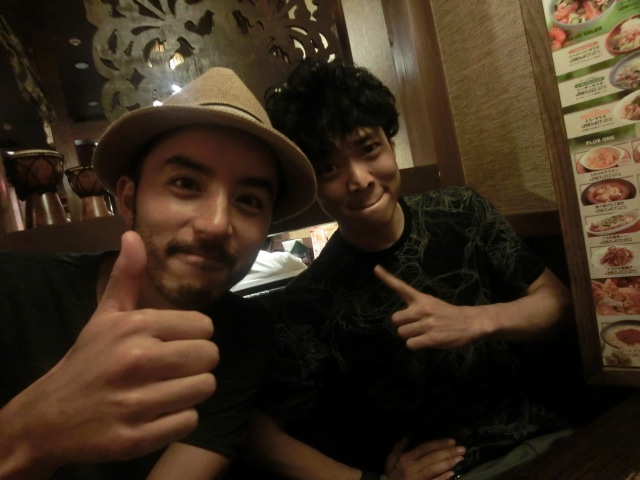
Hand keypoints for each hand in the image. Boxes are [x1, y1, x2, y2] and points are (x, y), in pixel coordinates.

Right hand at [0, 231, 217, 475]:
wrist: (46, 417)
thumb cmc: (86, 362)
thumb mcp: (104, 316)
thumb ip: (126, 277)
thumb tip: (133, 235)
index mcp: (134, 327)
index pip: (204, 326)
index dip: (194, 336)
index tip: (175, 343)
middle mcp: (137, 361)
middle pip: (209, 357)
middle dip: (196, 363)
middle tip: (173, 369)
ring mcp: (136, 402)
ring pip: (204, 388)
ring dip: (190, 391)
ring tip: (165, 390)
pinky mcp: (136, 437)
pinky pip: (189, 421)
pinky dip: (178, 419)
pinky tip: (156, 414)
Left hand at [374, 265, 491, 349]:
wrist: (471, 322)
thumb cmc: (448, 314)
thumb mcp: (432, 302)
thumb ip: (415, 306)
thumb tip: (398, 319)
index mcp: (422, 298)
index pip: (401, 286)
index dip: (387, 278)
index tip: (375, 268)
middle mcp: (423, 309)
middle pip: (395, 319)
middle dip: (403, 325)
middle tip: (415, 326)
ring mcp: (427, 324)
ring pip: (402, 333)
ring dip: (410, 336)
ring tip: (423, 334)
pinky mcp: (432, 338)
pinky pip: (410, 344)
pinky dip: (415, 345)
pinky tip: (426, 342)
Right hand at [383, 437, 464, 479]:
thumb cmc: (390, 475)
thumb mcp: (390, 460)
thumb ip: (398, 448)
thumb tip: (406, 436)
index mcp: (406, 459)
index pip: (425, 448)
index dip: (439, 444)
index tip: (452, 441)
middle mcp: (412, 468)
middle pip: (432, 458)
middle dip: (448, 453)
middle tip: (462, 449)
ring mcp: (418, 479)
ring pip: (434, 470)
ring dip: (448, 464)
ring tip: (460, 459)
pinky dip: (443, 478)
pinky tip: (452, 473)